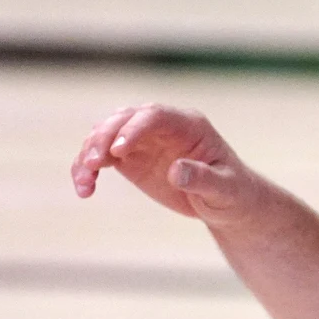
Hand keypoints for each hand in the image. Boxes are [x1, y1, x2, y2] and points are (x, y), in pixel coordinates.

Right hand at [70, 103, 255, 224]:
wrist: (227, 203)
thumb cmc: (234, 193)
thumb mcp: (226, 190)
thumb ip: (204, 179)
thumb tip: (177, 170)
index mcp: (190, 126)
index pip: (155, 115)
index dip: (133, 128)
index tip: (118, 151)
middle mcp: (162, 127)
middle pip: (123, 119)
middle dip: (103, 137)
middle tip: (94, 164)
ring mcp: (142, 140)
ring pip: (104, 135)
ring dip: (88, 154)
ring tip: (85, 183)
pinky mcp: (129, 158)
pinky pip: (100, 156)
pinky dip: (86, 169)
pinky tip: (84, 190)